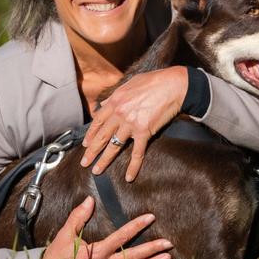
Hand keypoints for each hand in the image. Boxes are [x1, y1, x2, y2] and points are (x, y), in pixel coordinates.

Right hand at [40, 196, 172, 258]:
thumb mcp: (64, 236)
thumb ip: (78, 217)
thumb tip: (89, 200)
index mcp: (97, 252)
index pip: (121, 236)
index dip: (136, 226)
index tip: (150, 217)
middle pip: (133, 257)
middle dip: (152, 249)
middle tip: (168, 244)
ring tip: (167, 257)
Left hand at [81, 66, 187, 181]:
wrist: (173, 86)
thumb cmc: (154, 81)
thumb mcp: (130, 83)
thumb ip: (115, 95)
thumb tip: (104, 104)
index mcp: (115, 101)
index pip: (98, 121)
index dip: (91, 134)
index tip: (86, 144)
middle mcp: (120, 114)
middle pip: (102, 136)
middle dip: (92, 151)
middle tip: (85, 163)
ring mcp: (131, 124)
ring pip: (114, 146)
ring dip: (104, 160)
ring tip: (97, 171)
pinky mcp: (144, 132)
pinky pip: (137, 153)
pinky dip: (133, 166)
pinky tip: (129, 177)